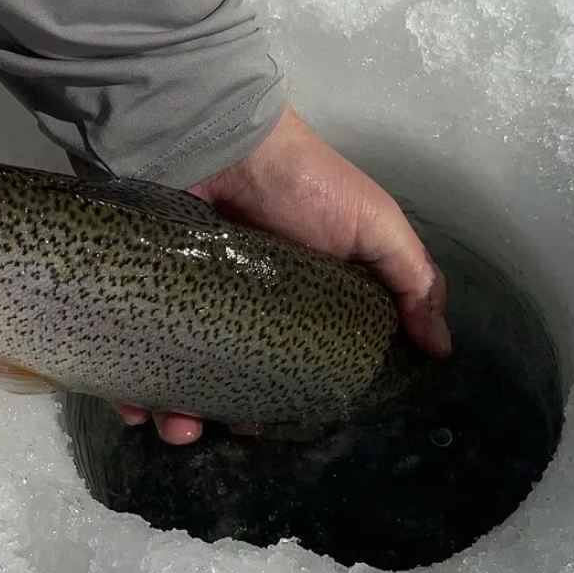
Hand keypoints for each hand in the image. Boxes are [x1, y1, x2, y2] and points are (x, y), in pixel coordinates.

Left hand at [115, 104, 450, 443]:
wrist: (218, 138)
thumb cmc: (306, 185)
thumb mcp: (376, 225)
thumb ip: (414, 282)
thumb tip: (442, 350)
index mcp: (303, 305)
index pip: (302, 370)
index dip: (297, 403)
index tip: (291, 426)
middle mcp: (246, 312)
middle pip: (235, 386)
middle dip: (229, 419)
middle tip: (222, 434)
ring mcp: (194, 306)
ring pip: (182, 382)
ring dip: (179, 418)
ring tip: (178, 428)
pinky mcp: (149, 297)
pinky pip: (134, 356)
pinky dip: (131, 392)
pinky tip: (135, 409)